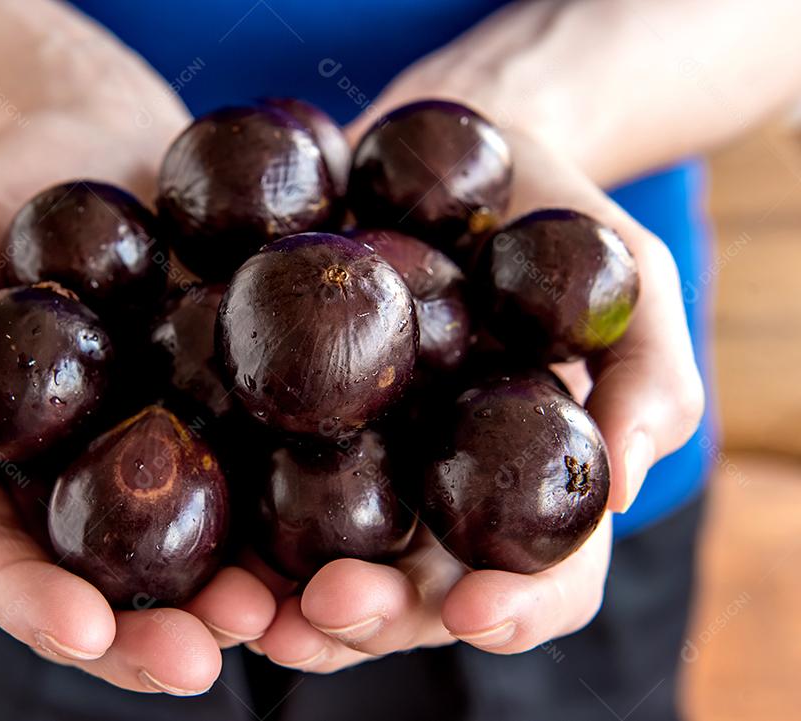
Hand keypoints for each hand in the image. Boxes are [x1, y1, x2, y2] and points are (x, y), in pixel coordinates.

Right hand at [0, 105, 276, 693]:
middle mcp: (79, 484)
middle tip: (202, 657)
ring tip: (278, 616)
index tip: (85, 630)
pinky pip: (263, 477)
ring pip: (194, 556)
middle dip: (148, 636)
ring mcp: (159, 454)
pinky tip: (332, 541)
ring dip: (233, 601)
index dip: (35, 606)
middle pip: (105, 588)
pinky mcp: (229, 413)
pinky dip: (293, 521)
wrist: (92, 136)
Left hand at [248, 126, 703, 670]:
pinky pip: (252, 488)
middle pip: (413, 596)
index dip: (517, 608)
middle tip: (332, 606)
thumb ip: (645, 373)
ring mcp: (359, 466)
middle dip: (374, 618)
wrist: (451, 142)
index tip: (478, 610)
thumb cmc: (557, 215)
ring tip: (249, 608)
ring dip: (285, 604)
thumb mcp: (628, 277)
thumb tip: (619, 484)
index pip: (539, 578)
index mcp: (524, 487)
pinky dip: (228, 525)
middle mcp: (437, 497)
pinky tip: (201, 534)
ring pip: (323, 569)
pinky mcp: (281, 421)